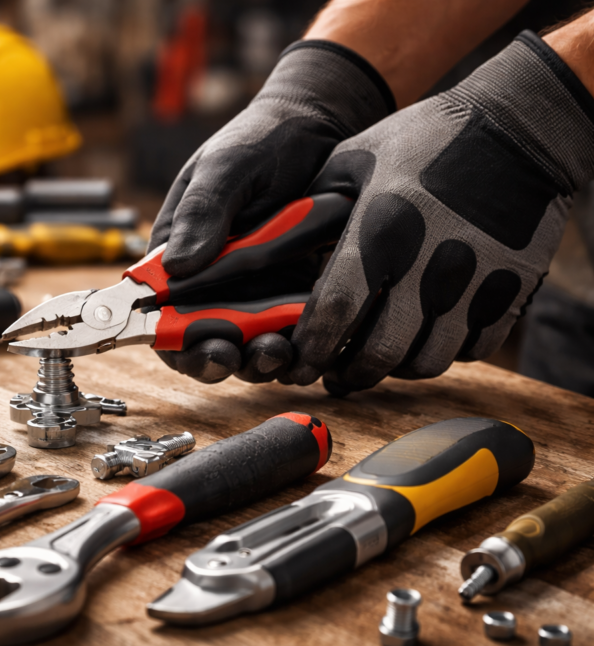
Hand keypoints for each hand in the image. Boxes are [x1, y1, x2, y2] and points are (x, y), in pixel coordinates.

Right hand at [149, 40, 393, 382]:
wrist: (325, 126)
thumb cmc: (265, 138)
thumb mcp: (227, 166)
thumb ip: (203, 211)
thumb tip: (177, 266)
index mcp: (180, 254)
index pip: (161, 314)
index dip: (174, 342)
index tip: (200, 346)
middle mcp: (214, 282)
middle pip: (203, 342)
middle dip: (219, 359)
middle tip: (240, 355)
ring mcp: (257, 292)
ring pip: (250, 346)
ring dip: (260, 360)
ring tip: (280, 351)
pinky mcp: (297, 295)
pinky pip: (294, 332)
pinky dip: (301, 344)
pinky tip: (314, 341)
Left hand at [286, 31, 593, 394]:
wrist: (519, 126)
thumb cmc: (426, 138)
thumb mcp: (355, 158)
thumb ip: (313, 208)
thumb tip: (268, 247)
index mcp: (380, 230)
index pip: (333, 312)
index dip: (310, 349)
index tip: (299, 361)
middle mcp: (428, 265)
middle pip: (380, 353)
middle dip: (348, 374)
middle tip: (333, 375)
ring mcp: (475, 282)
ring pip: (427, 361)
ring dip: (395, 368)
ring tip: (375, 360)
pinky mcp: (512, 291)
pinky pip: (474, 350)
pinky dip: (445, 352)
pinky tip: (424, 336)